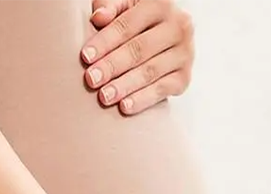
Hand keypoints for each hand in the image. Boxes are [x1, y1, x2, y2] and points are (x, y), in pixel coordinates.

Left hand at [82, 0, 194, 114]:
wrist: (162, 35)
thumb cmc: (135, 20)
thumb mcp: (124, 5)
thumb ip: (110, 5)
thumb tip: (98, 17)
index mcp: (160, 4)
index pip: (127, 25)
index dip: (105, 41)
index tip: (86, 57)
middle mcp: (178, 27)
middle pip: (139, 49)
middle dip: (112, 66)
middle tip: (91, 79)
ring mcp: (184, 53)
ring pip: (150, 71)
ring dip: (125, 85)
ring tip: (104, 96)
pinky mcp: (184, 77)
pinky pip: (163, 90)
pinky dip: (143, 99)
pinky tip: (125, 106)